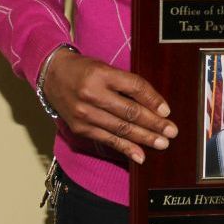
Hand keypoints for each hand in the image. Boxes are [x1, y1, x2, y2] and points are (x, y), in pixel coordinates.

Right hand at [42, 48, 177, 164]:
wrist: (51, 75)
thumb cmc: (84, 70)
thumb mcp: (105, 68)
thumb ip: (126, 84)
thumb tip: (154, 106)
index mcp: (101, 74)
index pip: (134, 87)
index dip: (153, 100)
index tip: (167, 111)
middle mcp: (92, 94)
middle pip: (130, 111)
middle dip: (154, 123)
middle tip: (171, 131)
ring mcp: (84, 113)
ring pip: (121, 128)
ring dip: (145, 138)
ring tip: (162, 143)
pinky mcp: (80, 127)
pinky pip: (107, 140)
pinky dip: (125, 148)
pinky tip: (140, 155)